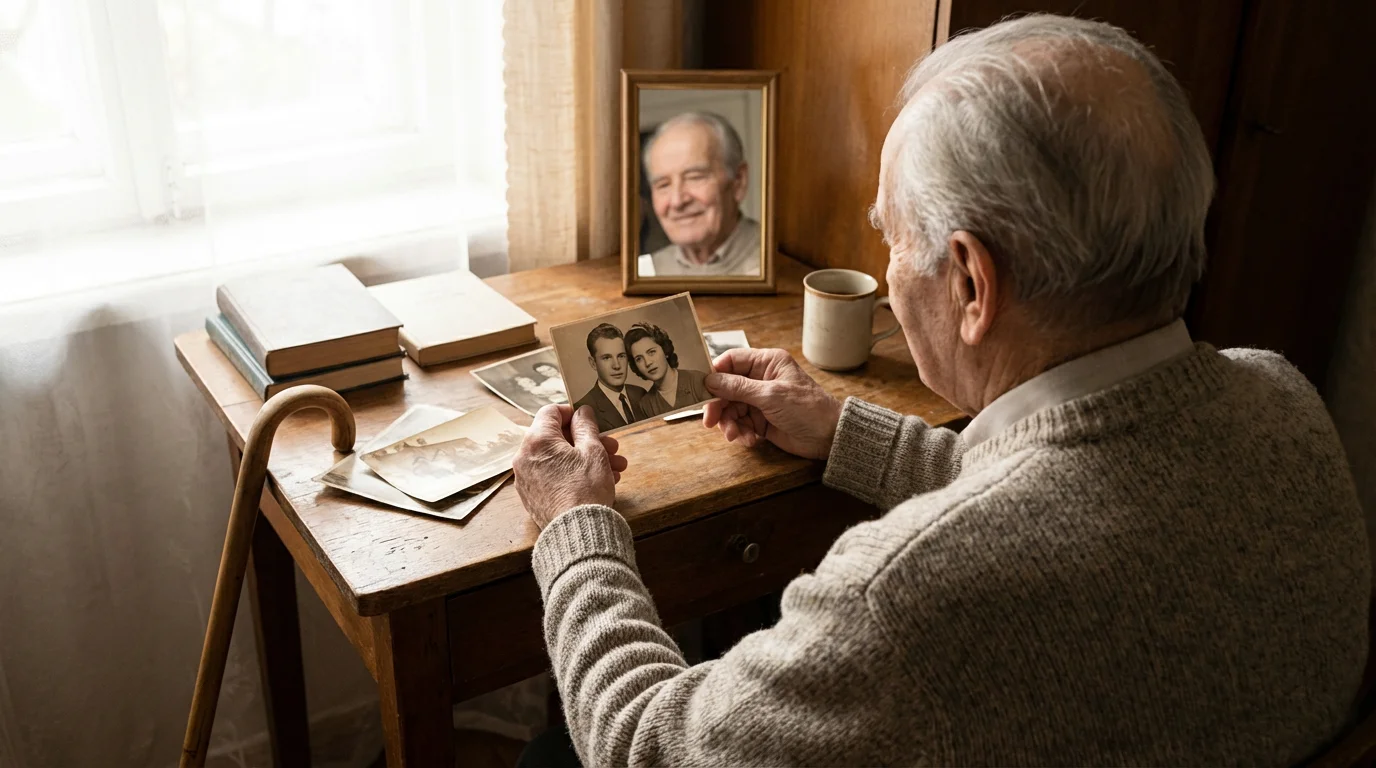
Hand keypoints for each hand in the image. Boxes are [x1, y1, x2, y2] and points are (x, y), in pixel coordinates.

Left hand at [513, 404, 628, 528]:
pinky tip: (599, 480)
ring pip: (559, 459)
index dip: (573, 412)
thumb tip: (582, 413)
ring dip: (586, 459)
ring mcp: (526, 479)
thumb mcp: (593, 451)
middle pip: (557, 438)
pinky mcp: (532, 497)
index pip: (551, 412)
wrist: (577, 533)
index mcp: (537, 440)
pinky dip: (573, 474)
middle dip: (587, 441)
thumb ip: (586, 426)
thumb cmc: (586, 490)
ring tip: (614, 468)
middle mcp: (525, 457)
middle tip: (611, 447)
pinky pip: (553, 476)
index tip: (590, 419)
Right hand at [702, 348, 842, 459]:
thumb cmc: (808, 408)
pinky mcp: (761, 420)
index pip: (731, 361)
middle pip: (726, 388)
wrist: (829, 437)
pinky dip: (740, 433)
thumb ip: (739, 388)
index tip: (701, 389)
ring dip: (729, 423)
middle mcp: (761, 379)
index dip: (715, 374)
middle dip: (719, 406)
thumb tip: (710, 380)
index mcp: (767, 363)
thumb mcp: (771, 395)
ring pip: (731, 408)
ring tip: (735, 435)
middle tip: (711, 421)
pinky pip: (740, 424)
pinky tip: (750, 440)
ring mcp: (760, 400)